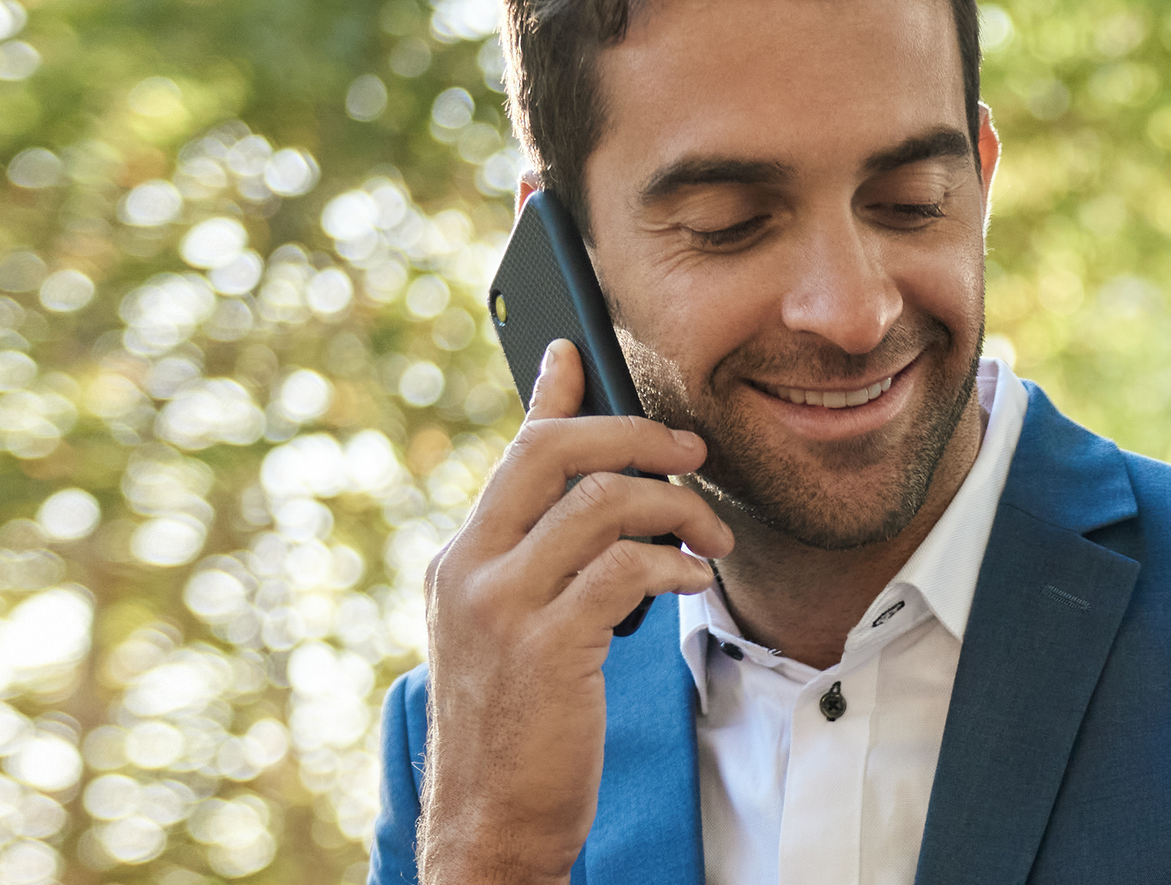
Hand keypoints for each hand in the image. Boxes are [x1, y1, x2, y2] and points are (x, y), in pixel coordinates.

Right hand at [417, 340, 731, 884]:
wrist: (491, 820)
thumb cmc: (519, 727)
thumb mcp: (512, 632)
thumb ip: (540, 564)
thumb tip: (589, 508)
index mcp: (461, 560)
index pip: (513, 453)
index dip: (550, 395)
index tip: (577, 350)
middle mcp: (469, 570)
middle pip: (553, 452)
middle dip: (635, 435)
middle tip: (690, 452)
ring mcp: (502, 606)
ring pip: (602, 504)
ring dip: (677, 510)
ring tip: (709, 540)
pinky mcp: (546, 647)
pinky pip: (625, 569)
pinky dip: (674, 564)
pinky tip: (693, 581)